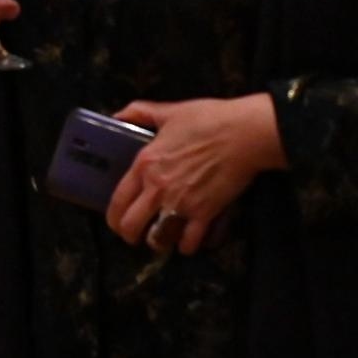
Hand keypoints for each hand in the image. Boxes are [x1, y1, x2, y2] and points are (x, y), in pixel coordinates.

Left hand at [105, 93, 287, 255]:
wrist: (243, 133)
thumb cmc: (207, 119)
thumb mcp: (170, 111)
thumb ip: (141, 112)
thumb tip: (118, 115)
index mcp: (145, 164)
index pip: (118, 201)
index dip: (113, 218)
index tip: (117, 222)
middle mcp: (157, 189)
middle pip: (131, 227)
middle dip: (130, 235)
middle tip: (137, 235)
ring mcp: (180, 204)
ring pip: (158, 240)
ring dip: (159, 242)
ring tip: (163, 239)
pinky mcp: (204, 214)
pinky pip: (188, 243)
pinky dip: (187, 245)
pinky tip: (189, 240)